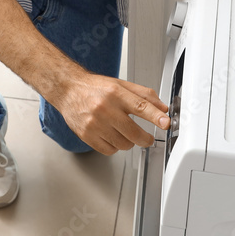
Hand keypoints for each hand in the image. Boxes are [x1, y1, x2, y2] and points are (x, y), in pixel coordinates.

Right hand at [54, 73, 169, 154]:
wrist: (68, 90)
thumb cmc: (95, 88)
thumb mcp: (121, 85)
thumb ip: (144, 95)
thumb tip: (162, 108)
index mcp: (116, 93)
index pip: (141, 106)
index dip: (156, 116)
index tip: (165, 123)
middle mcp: (105, 108)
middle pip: (133, 132)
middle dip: (145, 138)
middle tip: (147, 138)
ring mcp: (95, 123)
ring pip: (123, 144)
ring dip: (129, 142)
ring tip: (122, 132)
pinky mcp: (87, 135)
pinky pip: (110, 150)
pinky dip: (115, 146)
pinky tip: (111, 136)